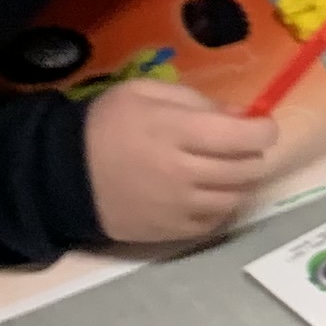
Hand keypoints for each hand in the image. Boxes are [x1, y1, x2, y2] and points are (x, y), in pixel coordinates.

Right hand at [83, 79, 279, 245]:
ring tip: (223, 168)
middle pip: (247, 169)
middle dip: (253, 154)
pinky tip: (206, 192)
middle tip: (239, 145)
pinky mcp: (171, 232)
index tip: (261, 126)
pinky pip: (215, 222)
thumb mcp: (145, 92)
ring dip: (239, 182)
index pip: (244, 137)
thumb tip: (239, 116)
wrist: (61, 174)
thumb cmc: (105, 124)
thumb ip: (195, 101)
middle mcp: (183, 173)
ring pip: (236, 198)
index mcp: (177, 132)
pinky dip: (220, 206)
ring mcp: (178, 207)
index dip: (264, 130)